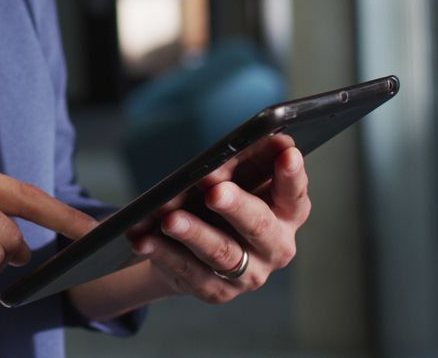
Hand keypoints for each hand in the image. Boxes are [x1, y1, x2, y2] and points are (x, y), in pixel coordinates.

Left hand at [131, 146, 310, 303]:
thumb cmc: (219, 204)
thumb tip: (235, 148)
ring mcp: (248, 273)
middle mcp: (275, 247)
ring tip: (169, 219)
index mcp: (287, 214)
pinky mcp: (216, 290)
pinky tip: (143, 239)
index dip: (292, 175)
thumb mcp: (231, 181)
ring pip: (220, 252)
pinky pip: (187, 270)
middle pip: (259, 225)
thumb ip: (239, 164)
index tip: (286, 153)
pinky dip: (163, 252)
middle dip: (236, 206)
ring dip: (193, 233)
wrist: (193, 251)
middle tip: (214, 190)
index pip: (294, 194)